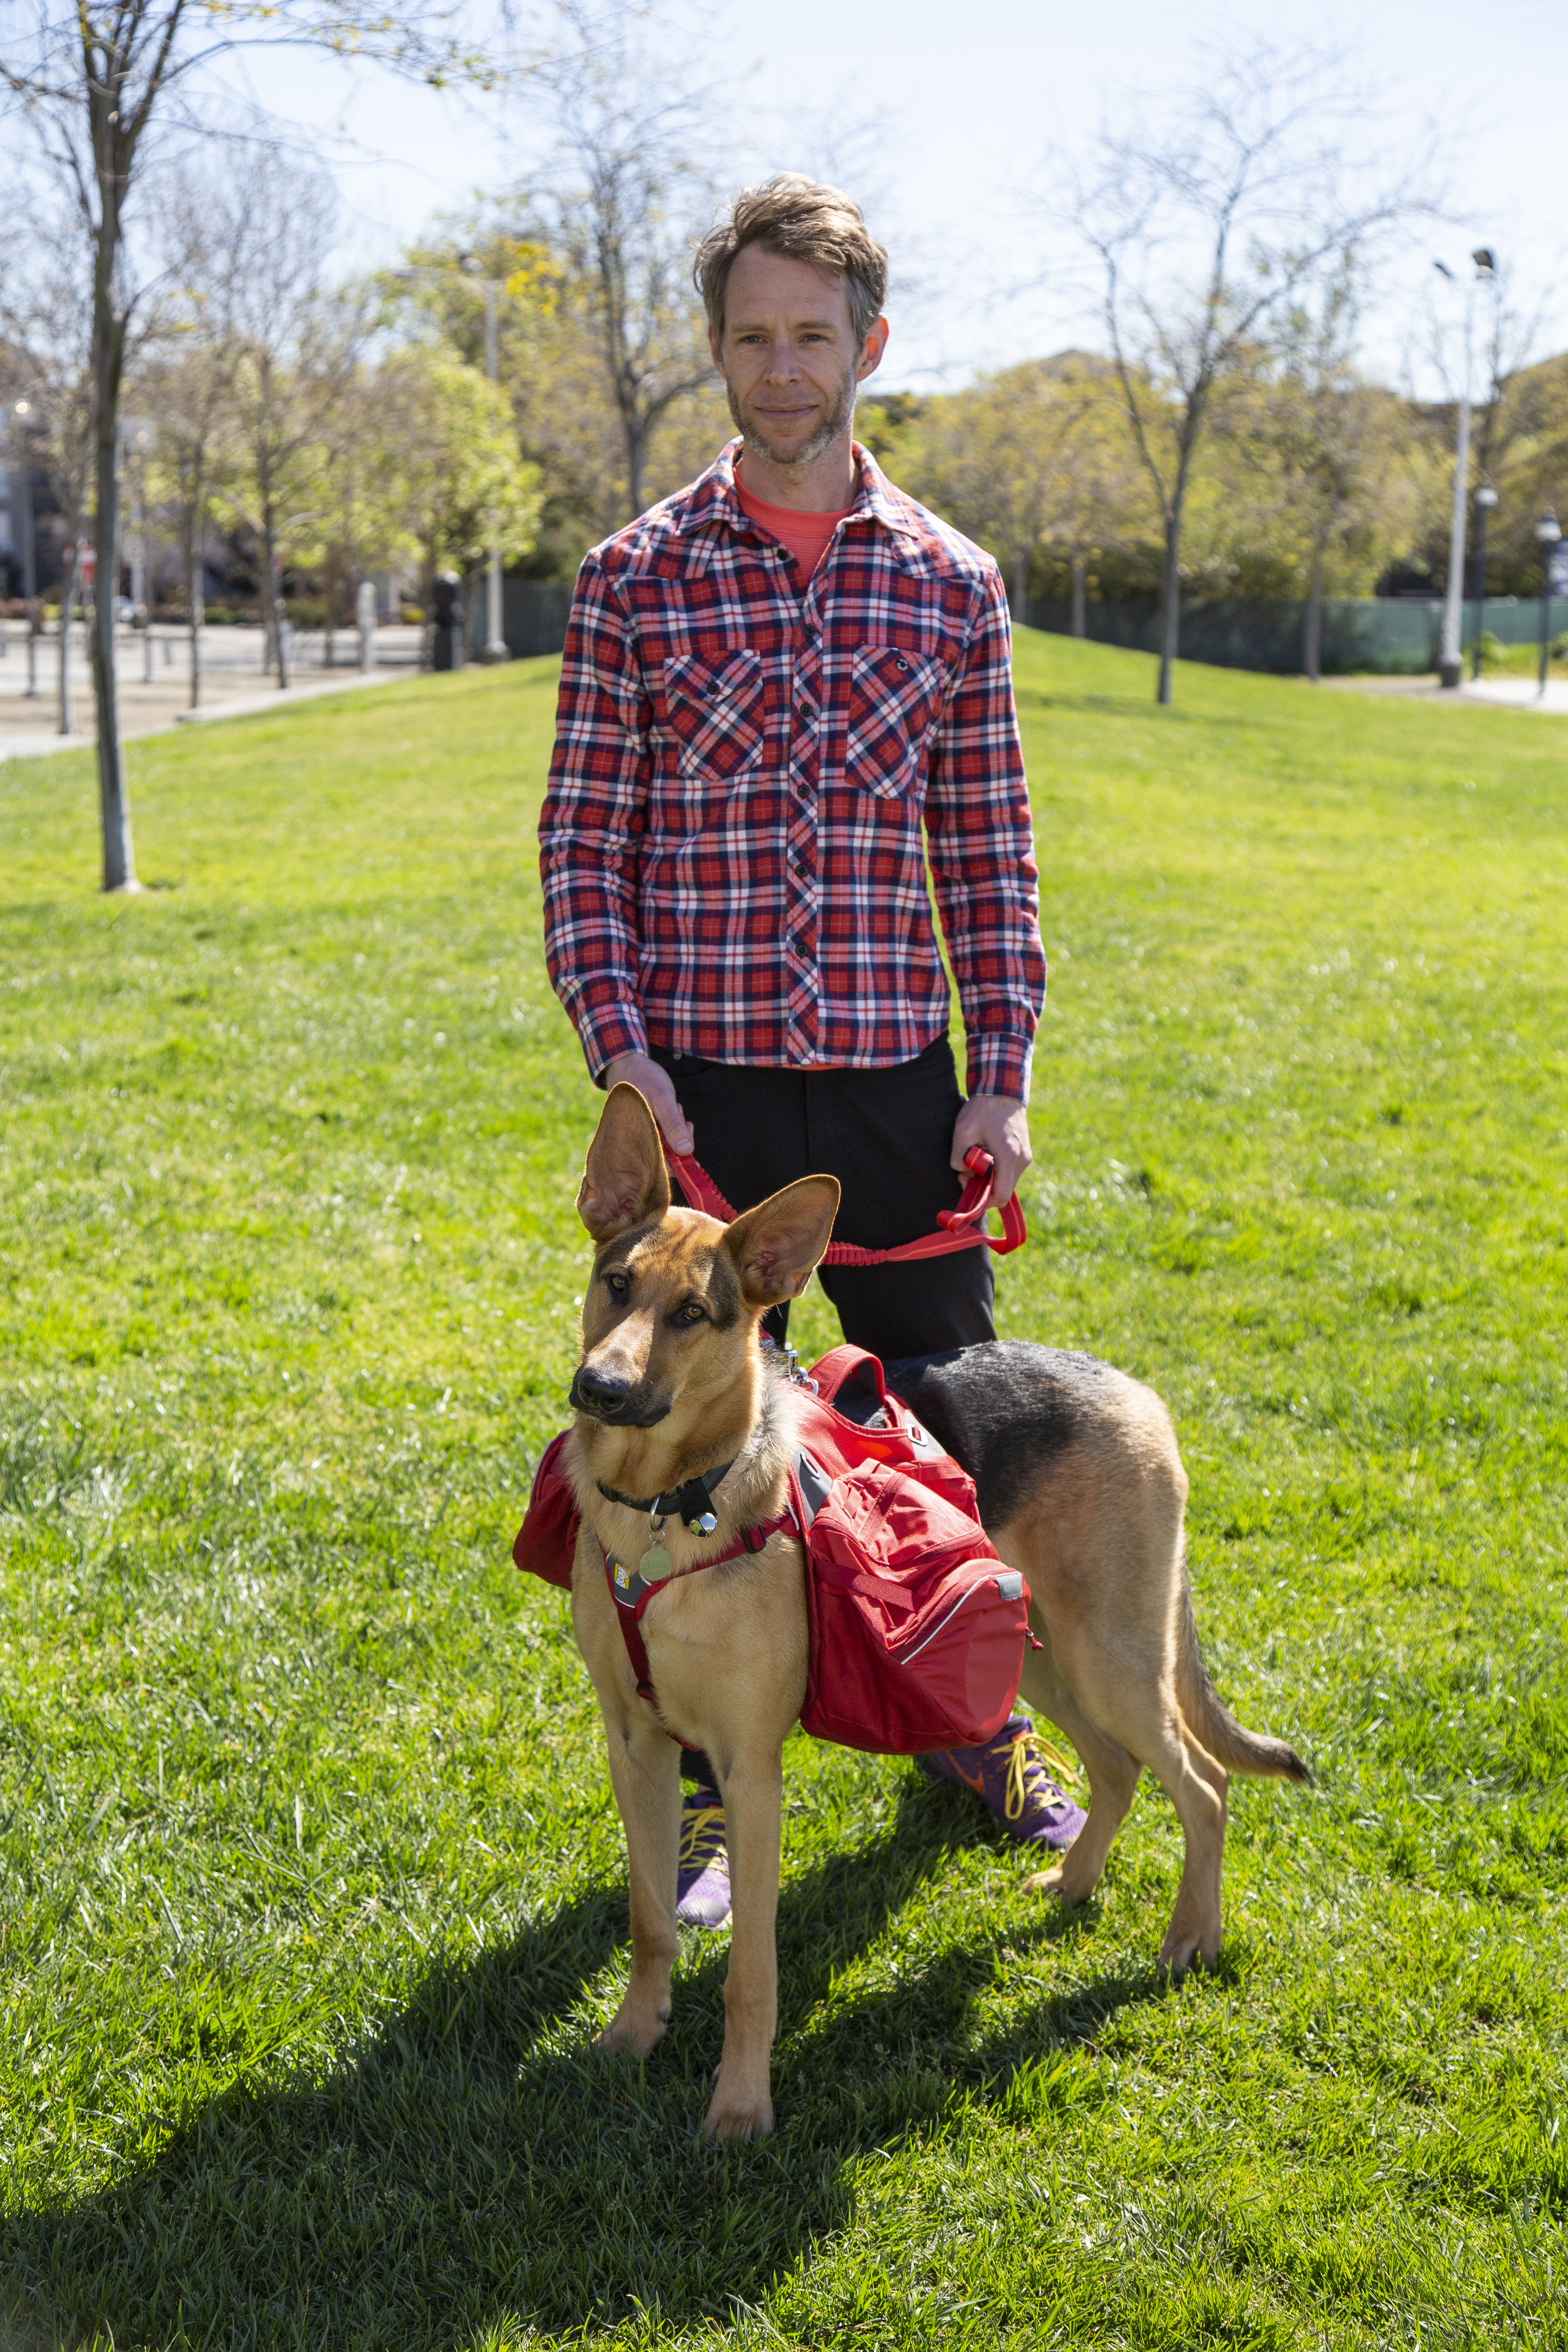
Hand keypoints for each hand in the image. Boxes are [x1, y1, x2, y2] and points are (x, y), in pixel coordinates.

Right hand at [603, 1052, 692, 1155]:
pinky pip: (660, 1134)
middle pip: (662, 1155)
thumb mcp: (662, 1099)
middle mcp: (633, 1139)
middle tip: (681, 1116)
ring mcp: (638, 1133)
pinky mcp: (643, 1127)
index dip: (677, 1164)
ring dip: (675, 1129)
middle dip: (678, 1139)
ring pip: (664, 1143)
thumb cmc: (642, 1078)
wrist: (627, 1063)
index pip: (657, 1163)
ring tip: (674, 1107)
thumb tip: (686, 1151)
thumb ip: (673, 1125)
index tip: (693, 1159)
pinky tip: (672, 1109)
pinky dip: (671, 1124)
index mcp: (633, 1137)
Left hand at [951, 1093, 1030, 1209]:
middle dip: (984, 1188)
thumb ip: (959, 1159)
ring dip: (989, 1178)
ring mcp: (1026, 1157)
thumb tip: (963, 1175)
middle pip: (1004, 1191)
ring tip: (976, 1159)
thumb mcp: (962, 1132)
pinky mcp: (1024, 1153)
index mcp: (1008, 1155)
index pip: (1002, 1195)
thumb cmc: (982, 1109)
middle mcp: (1022, 1159)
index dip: (984, 1201)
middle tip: (966, 1171)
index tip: (968, 1187)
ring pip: (1007, 1182)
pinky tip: (985, 1155)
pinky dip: (996, 1171)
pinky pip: (1009, 1172)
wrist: (1003, 1091)